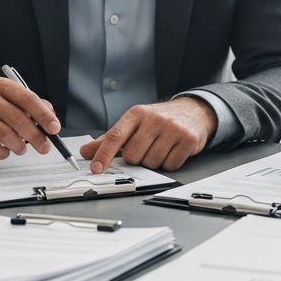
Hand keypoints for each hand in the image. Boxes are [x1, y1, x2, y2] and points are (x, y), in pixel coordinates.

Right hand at [0, 77, 61, 159]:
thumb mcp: (12, 102)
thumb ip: (33, 108)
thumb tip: (51, 119)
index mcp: (2, 85)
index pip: (27, 98)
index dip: (44, 115)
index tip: (55, 128)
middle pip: (18, 118)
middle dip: (36, 136)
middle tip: (45, 147)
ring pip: (4, 134)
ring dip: (19, 146)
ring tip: (22, 149)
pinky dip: (2, 153)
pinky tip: (5, 151)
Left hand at [79, 97, 217, 172]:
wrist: (194, 111)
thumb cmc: (159, 120)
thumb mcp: (134, 124)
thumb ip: (109, 139)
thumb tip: (85, 151)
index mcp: (136, 114)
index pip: (115, 136)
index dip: (103, 155)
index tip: (95, 169)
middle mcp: (154, 119)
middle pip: (133, 156)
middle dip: (137, 159)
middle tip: (145, 148)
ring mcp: (172, 129)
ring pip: (152, 163)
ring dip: (154, 162)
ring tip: (161, 147)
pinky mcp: (188, 139)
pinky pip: (170, 165)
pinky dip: (169, 163)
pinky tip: (172, 150)